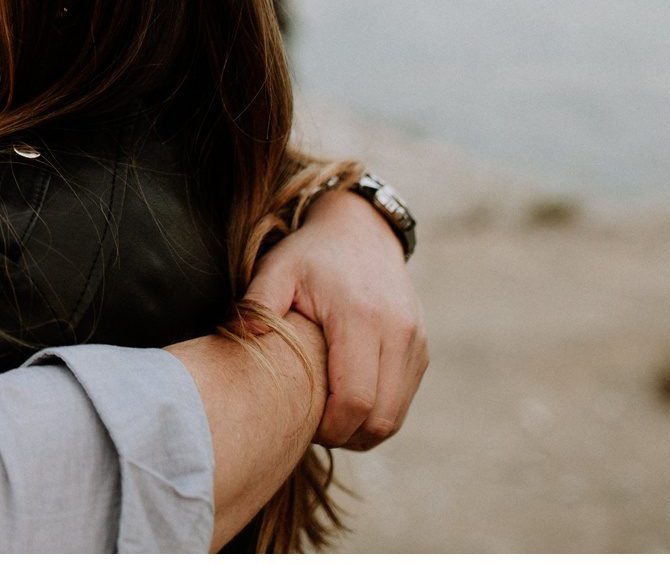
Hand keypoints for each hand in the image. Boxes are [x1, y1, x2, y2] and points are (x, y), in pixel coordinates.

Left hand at [242, 186, 426, 449]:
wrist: (360, 231)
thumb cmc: (311, 255)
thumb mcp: (277, 268)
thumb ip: (258, 303)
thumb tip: (248, 337)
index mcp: (361, 317)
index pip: (355, 401)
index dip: (330, 428)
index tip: (302, 425)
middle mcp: (397, 332)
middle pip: (380, 419)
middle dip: (345, 437)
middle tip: (312, 429)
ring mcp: (415, 341)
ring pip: (395, 417)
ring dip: (363, 430)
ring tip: (327, 418)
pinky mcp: (421, 348)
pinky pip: (403, 400)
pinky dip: (378, 413)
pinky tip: (346, 402)